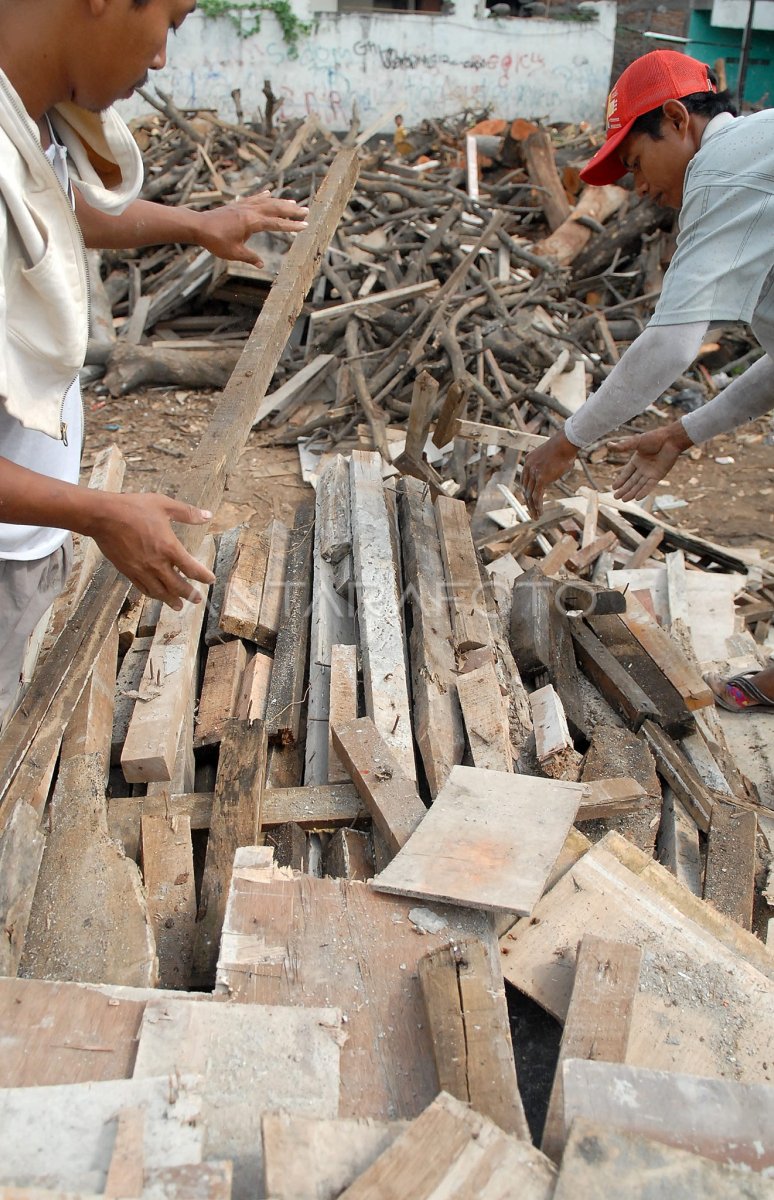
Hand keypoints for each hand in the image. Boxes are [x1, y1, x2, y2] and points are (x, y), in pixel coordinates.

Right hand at [85, 492, 215, 608]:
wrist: (103, 516)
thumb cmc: (133, 508)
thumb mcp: (164, 505)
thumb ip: (187, 512)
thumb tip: (207, 515)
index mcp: (168, 547)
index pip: (191, 569)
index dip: (203, 577)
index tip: (210, 580)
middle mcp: (156, 563)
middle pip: (177, 586)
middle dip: (189, 594)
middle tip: (197, 599)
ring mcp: (141, 570)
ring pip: (160, 591)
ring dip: (171, 600)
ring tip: (178, 606)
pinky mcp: (128, 571)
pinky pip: (143, 588)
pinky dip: (153, 595)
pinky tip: (156, 595)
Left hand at [193, 192, 308, 264]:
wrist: (198, 226)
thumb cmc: (215, 241)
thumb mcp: (234, 253)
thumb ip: (250, 257)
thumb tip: (261, 264)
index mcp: (252, 223)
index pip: (277, 224)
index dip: (292, 226)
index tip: (305, 226)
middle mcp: (250, 211)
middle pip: (276, 208)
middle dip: (292, 210)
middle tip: (306, 211)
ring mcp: (243, 206)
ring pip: (267, 202)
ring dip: (281, 202)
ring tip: (294, 203)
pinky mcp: (237, 205)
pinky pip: (253, 198)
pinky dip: (263, 196)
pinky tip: (269, 193)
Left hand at [522, 431, 577, 517]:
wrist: (565, 443)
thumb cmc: (564, 448)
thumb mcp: (552, 456)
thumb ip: (549, 465)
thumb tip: (557, 470)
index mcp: (528, 460)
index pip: (524, 480)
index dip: (526, 491)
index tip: (529, 500)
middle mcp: (528, 466)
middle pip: (525, 489)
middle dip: (528, 502)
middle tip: (531, 511)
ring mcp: (534, 472)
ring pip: (530, 495)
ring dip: (532, 507)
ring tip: (536, 517)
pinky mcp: (541, 478)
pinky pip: (537, 496)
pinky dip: (538, 506)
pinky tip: (540, 513)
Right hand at [611, 420, 692, 501]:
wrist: (671, 439)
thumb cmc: (654, 438)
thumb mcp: (636, 442)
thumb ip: (622, 446)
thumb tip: (608, 444)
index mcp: (637, 460)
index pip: (626, 473)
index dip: (620, 480)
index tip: (613, 487)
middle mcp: (643, 468)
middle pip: (631, 481)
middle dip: (624, 489)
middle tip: (616, 497)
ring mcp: (651, 472)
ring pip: (639, 485)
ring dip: (632, 493)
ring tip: (624, 500)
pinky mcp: (658, 475)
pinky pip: (649, 485)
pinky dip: (643, 491)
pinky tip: (637, 498)